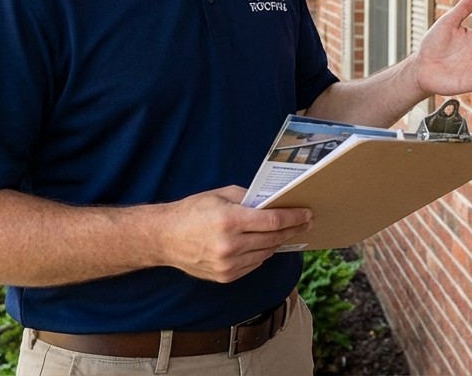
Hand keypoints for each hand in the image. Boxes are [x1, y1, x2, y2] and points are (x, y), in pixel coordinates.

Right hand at [159, 186, 311, 283]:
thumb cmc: (191, 212)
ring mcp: (227, 264)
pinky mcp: (225, 276)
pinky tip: (265, 244)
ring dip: (278, 243)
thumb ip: (248, 198)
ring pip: (266, 253)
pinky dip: (262, 254)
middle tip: (306, 223)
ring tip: (287, 232)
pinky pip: (254, 264)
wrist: (164, 238)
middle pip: (273, 239)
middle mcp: (230, 245)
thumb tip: (272, 202)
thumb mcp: (219, 195)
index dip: (294, 217)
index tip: (307, 214)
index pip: (272, 221)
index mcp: (229, 220)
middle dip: (292, 230)